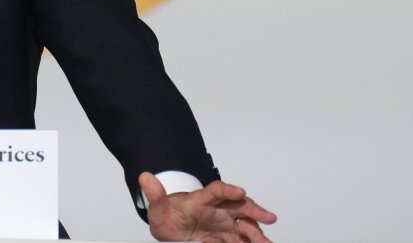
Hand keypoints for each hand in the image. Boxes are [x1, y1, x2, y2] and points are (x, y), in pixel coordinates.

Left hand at [139, 172, 276, 242]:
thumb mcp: (157, 208)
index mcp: (201, 200)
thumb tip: (144, 176)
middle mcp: (218, 209)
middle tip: (269, 217)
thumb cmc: (167, 215)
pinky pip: (243, 241)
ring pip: (246, 225)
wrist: (171, 229)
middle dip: (255, 210)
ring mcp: (226, 223)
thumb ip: (154, 194)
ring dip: (258, 233)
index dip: (227, 190)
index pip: (216, 191)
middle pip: (240, 206)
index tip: (239, 191)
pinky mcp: (229, 237)